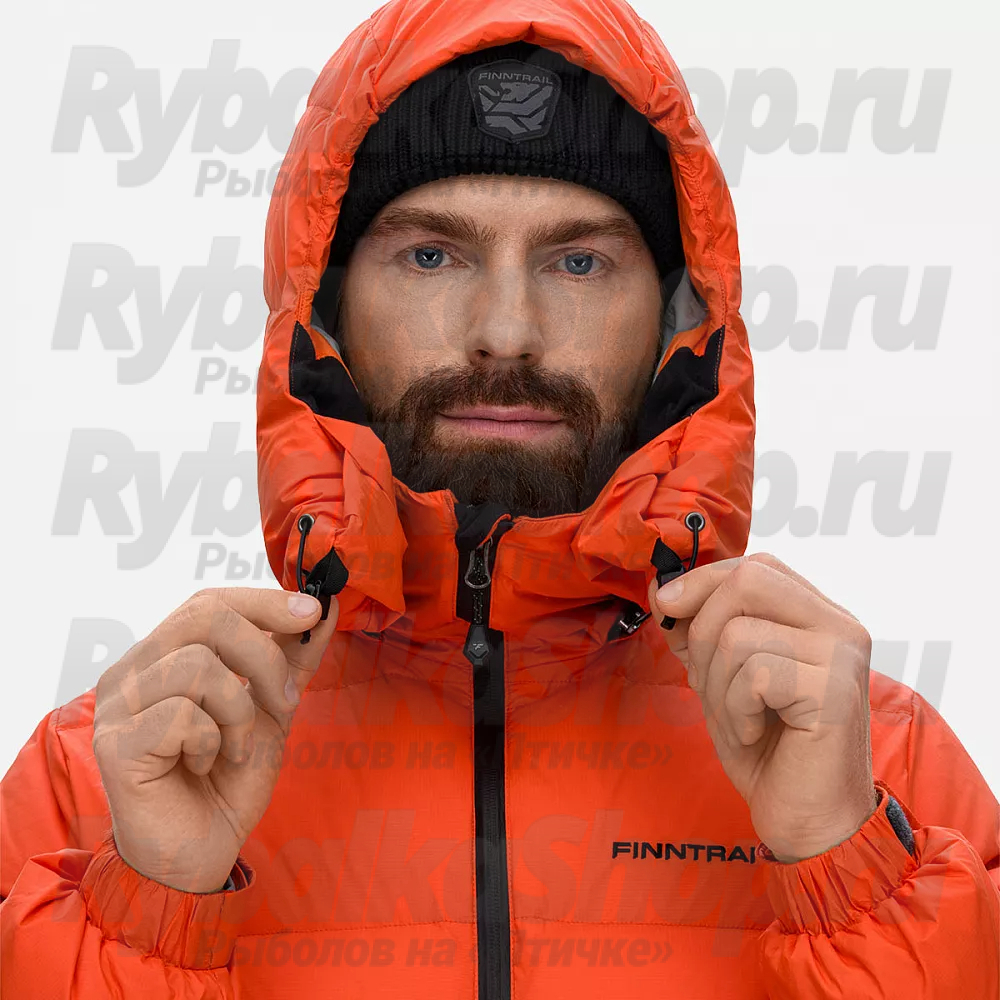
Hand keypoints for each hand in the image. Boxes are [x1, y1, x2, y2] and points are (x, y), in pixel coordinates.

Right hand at [92, 587, 337, 891]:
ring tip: (236, 747)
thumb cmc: (229, 779)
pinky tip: (204, 766)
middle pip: (204, 617)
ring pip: (198, 666)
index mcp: (163, 655)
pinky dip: (213, 741)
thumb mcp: (272, 707)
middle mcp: (131, 670)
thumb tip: (322, 607)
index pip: (210, 601)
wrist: (203, 851)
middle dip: (263, 656)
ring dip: (238, 711)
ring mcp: (117, 706)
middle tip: (283, 702)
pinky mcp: (114, 744)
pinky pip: (182, 715)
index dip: (264, 601)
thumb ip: (292, 658)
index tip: (312, 611)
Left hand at [649, 553, 877, 861]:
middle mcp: (840, 625)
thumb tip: (660, 585)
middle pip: (746, 581)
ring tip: (742, 720)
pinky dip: (736, 711)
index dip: (702, 580)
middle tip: (711, 684)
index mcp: (818, 616)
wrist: (807, 821)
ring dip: (718, 686)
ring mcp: (842, 655)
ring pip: (738, 633)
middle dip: (703, 632)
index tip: (666, 607)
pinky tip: (756, 735)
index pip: (754, 567)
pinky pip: (753, 675)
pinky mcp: (834, 689)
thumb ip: (696, 630)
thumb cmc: (766, 749)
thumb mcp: (719, 677)